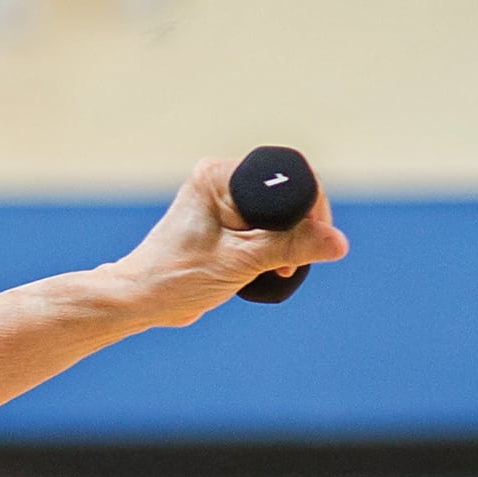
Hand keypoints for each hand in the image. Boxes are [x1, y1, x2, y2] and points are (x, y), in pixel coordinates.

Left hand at [103, 156, 349, 329]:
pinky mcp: (225, 222)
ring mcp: (223, 201)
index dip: (309, 210)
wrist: (138, 301)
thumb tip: (339, 242)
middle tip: (290, 264)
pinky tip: (268, 269)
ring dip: (286, 242)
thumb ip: (292, 248)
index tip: (310, 244)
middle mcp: (221, 179)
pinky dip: (272, 247)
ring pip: (278, 215)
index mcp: (219, 175)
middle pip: (286, 196)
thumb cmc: (176, 278)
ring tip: (276, 270)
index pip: (288, 179)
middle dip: (297, 230)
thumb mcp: (241, 262)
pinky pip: (265, 227)